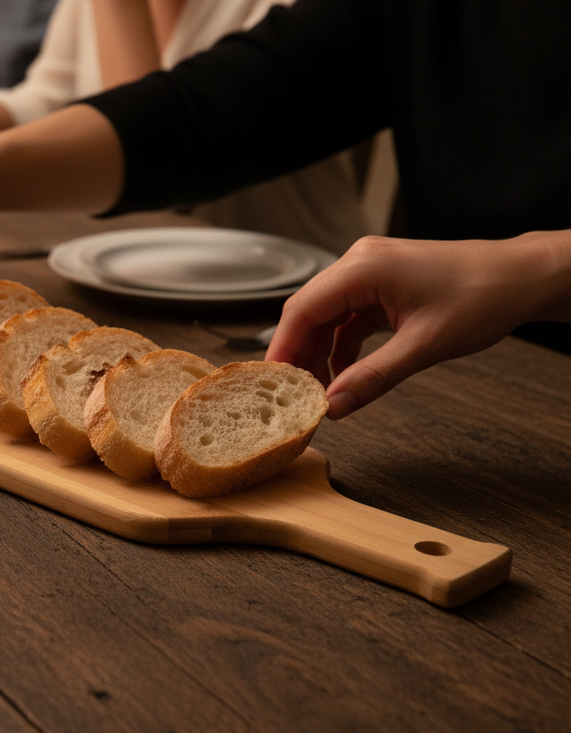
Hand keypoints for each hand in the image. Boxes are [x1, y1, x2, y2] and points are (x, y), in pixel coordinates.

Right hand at [266, 233, 570, 417]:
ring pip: (325, 316)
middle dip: (298, 354)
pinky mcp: (381, 285)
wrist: (521, 278)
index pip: (301, 309)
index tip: (274, 383)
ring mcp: (369, 272)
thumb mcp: (424, 346)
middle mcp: (359, 263)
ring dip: (319, 352)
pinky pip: (346, 317)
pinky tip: (344, 373)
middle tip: (295, 394)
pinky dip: (341, 345)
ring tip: (321, 390)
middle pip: (307, 312)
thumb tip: (334, 406)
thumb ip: (373, 378)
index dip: (283, 349)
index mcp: (363, 268)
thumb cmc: (483, 297)